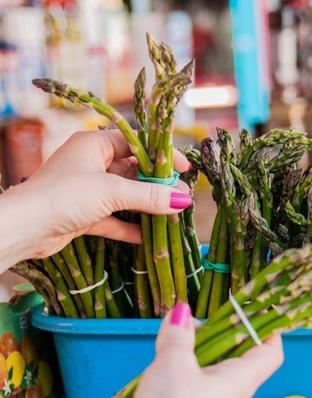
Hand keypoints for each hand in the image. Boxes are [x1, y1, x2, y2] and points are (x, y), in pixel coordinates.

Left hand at [0, 130, 190, 271]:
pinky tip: (149, 236)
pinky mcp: (84, 214)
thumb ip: (149, 196)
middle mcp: (92, 163)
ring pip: (126, 196)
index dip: (162, 155)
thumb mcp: (112, 192)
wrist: (23, 228)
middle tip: (183, 196)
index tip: (184, 169)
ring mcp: (87, 190)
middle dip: (158, 185)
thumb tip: (184, 200)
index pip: (136, 143)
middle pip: (134, 171)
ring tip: (173, 214)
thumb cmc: (64, 196)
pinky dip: (130, 226)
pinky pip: (114, 218)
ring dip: (147, 206)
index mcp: (95, 145)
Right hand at [127, 303, 283, 397]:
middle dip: (227, 337)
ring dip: (206, 355)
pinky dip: (191, 374)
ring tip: (182, 339)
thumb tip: (182, 311)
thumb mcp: (172, 364)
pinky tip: (169, 369)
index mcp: (241, 380)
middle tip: (208, 319)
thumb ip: (178, 336)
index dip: (270, 330)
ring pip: (219, 377)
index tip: (260, 310)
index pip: (272, 353)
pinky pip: (202, 392)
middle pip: (243, 361)